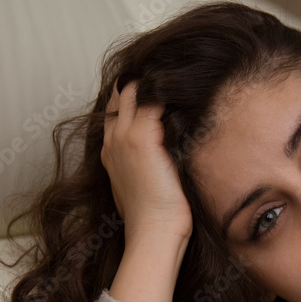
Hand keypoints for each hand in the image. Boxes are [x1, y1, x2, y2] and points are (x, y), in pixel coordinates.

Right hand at [101, 80, 191, 242]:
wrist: (153, 232)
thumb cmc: (154, 216)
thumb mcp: (145, 184)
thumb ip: (148, 162)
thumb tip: (168, 153)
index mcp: (111, 149)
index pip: (118, 105)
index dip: (136, 89)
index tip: (160, 82)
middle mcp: (113, 139)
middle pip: (123, 89)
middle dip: (146, 77)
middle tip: (176, 69)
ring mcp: (124, 137)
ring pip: (135, 88)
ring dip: (158, 79)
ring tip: (184, 72)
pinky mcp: (141, 138)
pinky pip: (151, 98)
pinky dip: (168, 89)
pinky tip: (189, 84)